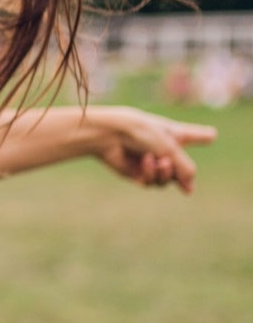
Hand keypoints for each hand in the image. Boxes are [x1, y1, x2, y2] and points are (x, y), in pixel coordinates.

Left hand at [96, 107, 216, 193]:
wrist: (111, 135)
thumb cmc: (141, 132)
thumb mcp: (171, 148)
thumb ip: (185, 169)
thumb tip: (189, 189)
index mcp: (172, 133)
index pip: (191, 135)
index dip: (201, 135)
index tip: (210, 135)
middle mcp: (162, 148)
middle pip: (182, 168)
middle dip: (177, 168)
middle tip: (167, 161)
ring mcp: (151, 161)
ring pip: (168, 180)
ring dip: (165, 173)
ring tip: (158, 162)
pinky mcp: (137, 174)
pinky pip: (152, 182)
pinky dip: (151, 174)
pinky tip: (145, 162)